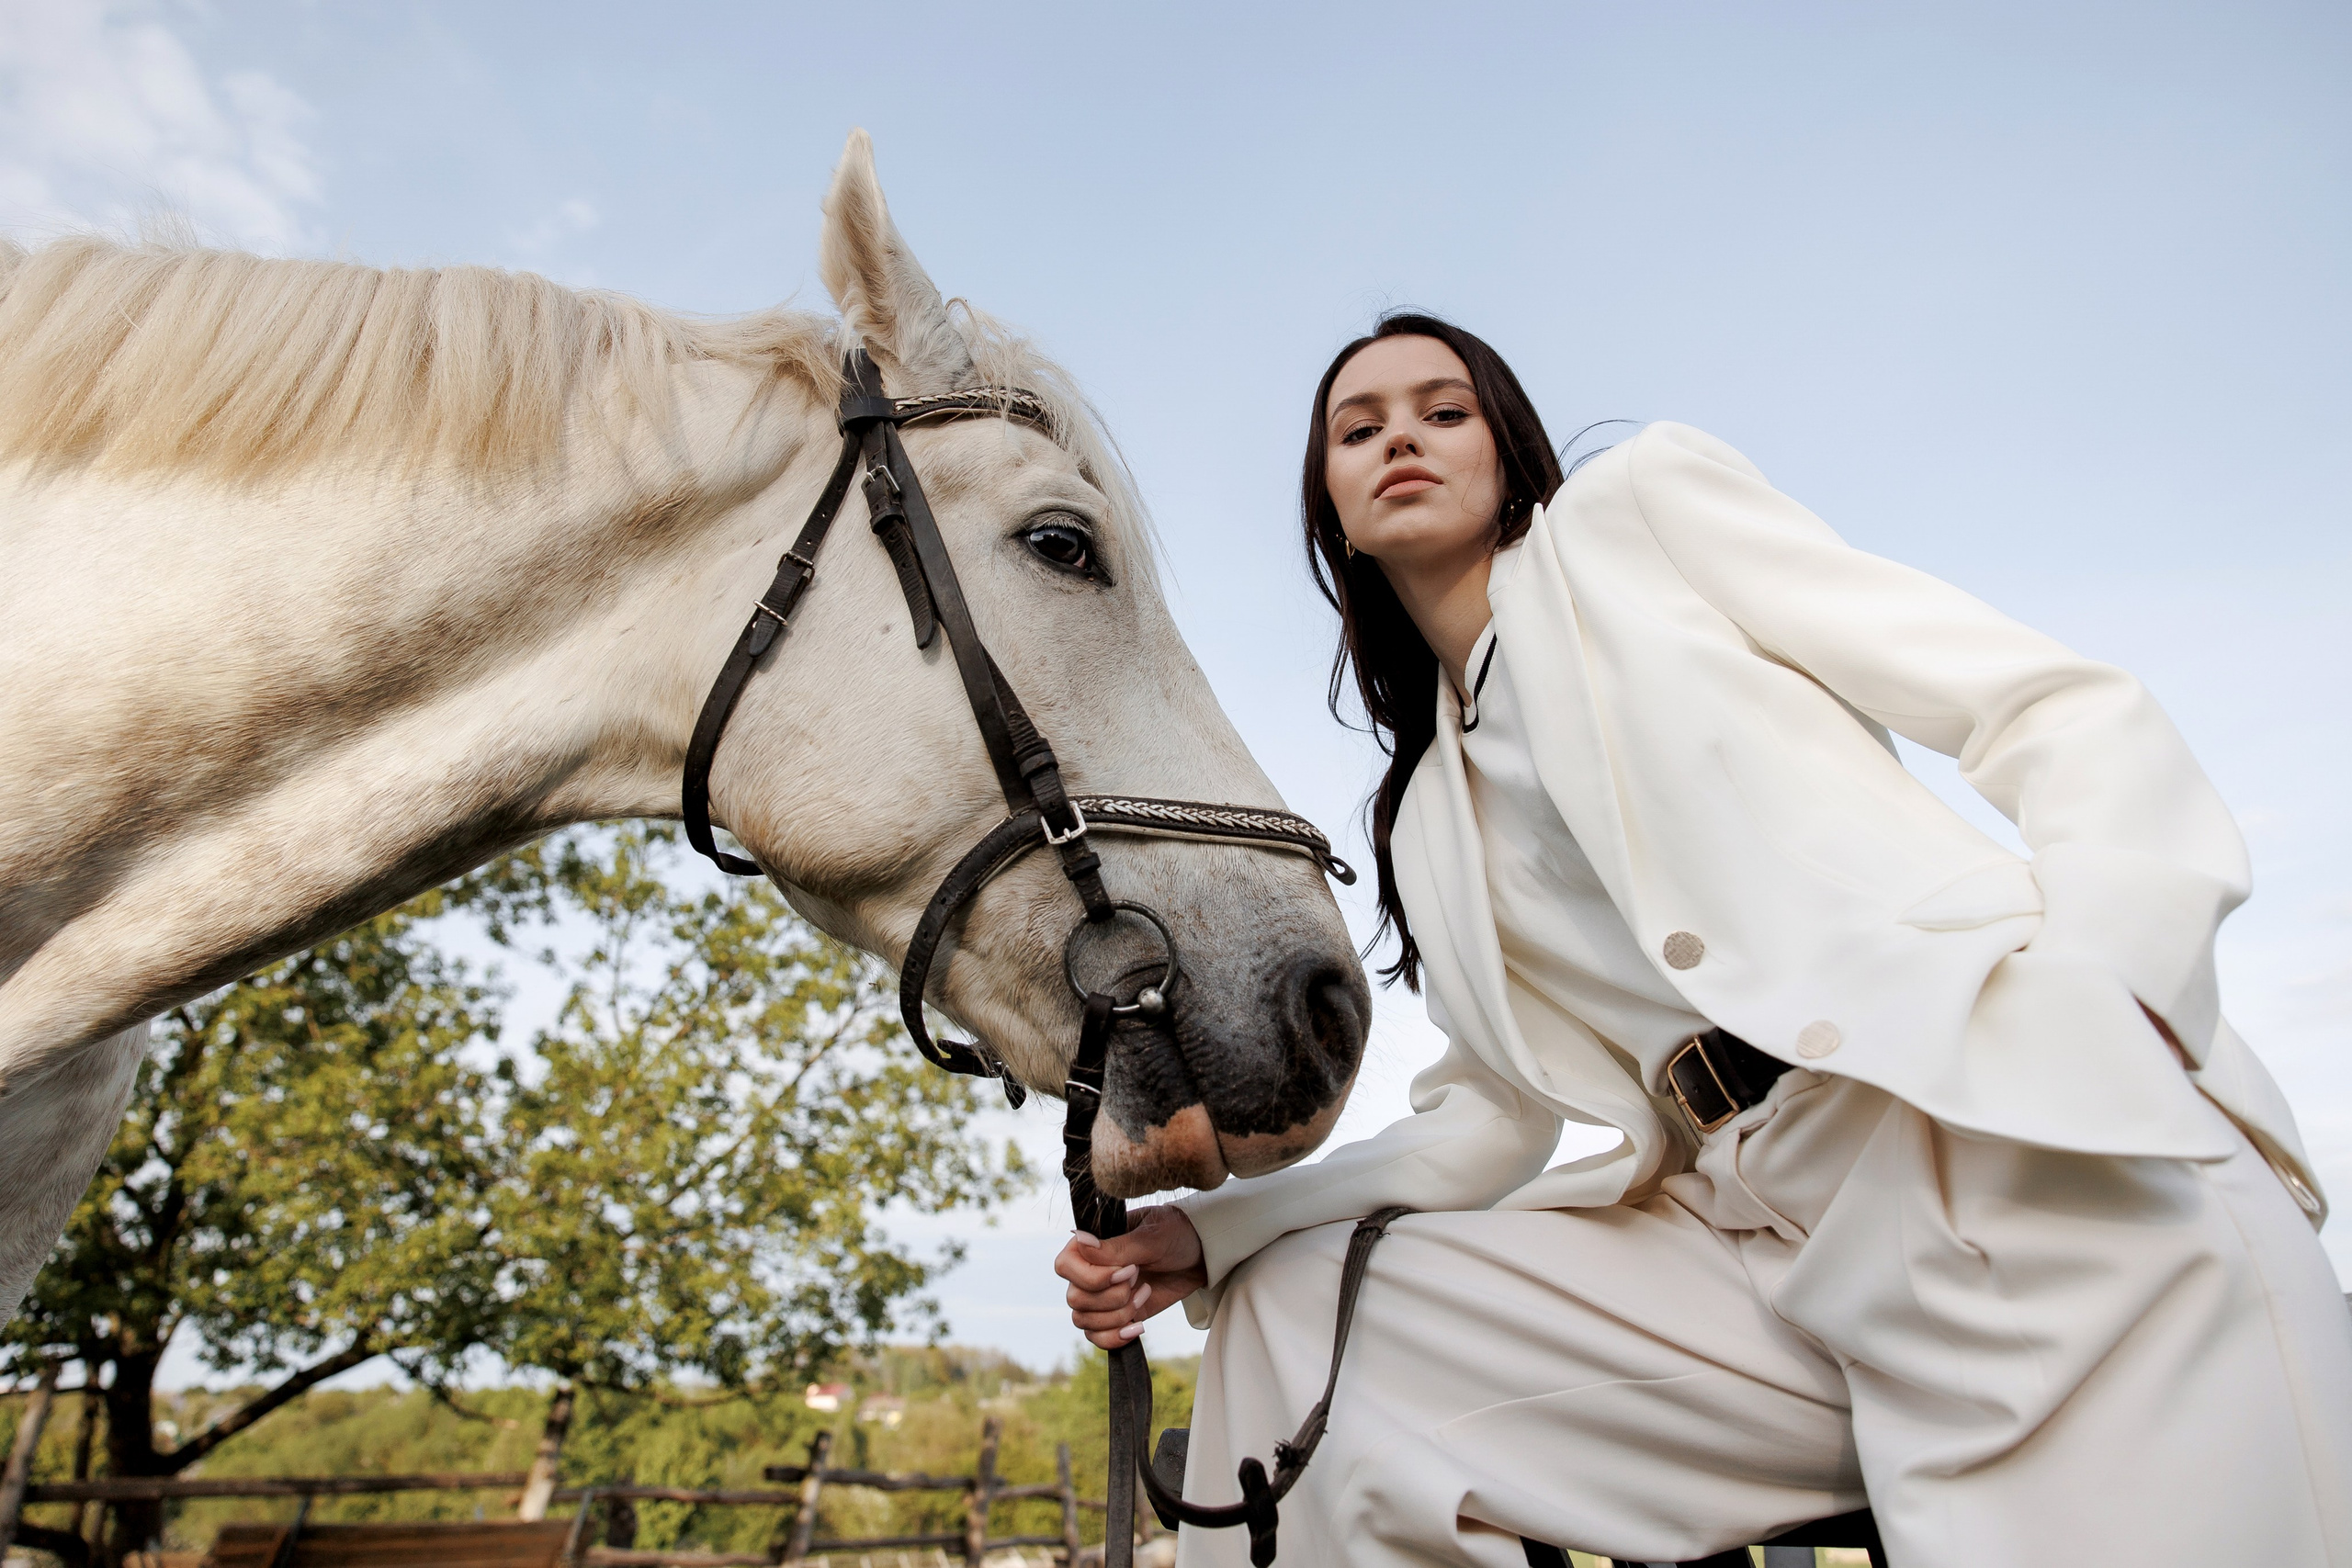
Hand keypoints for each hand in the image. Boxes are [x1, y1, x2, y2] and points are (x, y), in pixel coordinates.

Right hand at [1055, 1204, 1206, 1349]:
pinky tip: (1138, 1328)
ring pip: (1083, 1321)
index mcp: (1090, 1243)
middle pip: (1075, 1299)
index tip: (1130, 1271)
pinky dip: (1115, 1338)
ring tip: (1144, 1296)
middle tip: (1140, 1280)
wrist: (1200, 1255)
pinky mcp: (1115, 1315)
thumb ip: (1117, 1247)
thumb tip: (1079, 1240)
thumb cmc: (1175, 1235)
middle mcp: (1089, 1270)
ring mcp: (1101, 1295)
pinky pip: (1097, 1337)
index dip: (1094, 1277)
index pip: (1065, 1267)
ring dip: (1117, 1316)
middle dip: (1112, 1298)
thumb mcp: (1151, 1237)